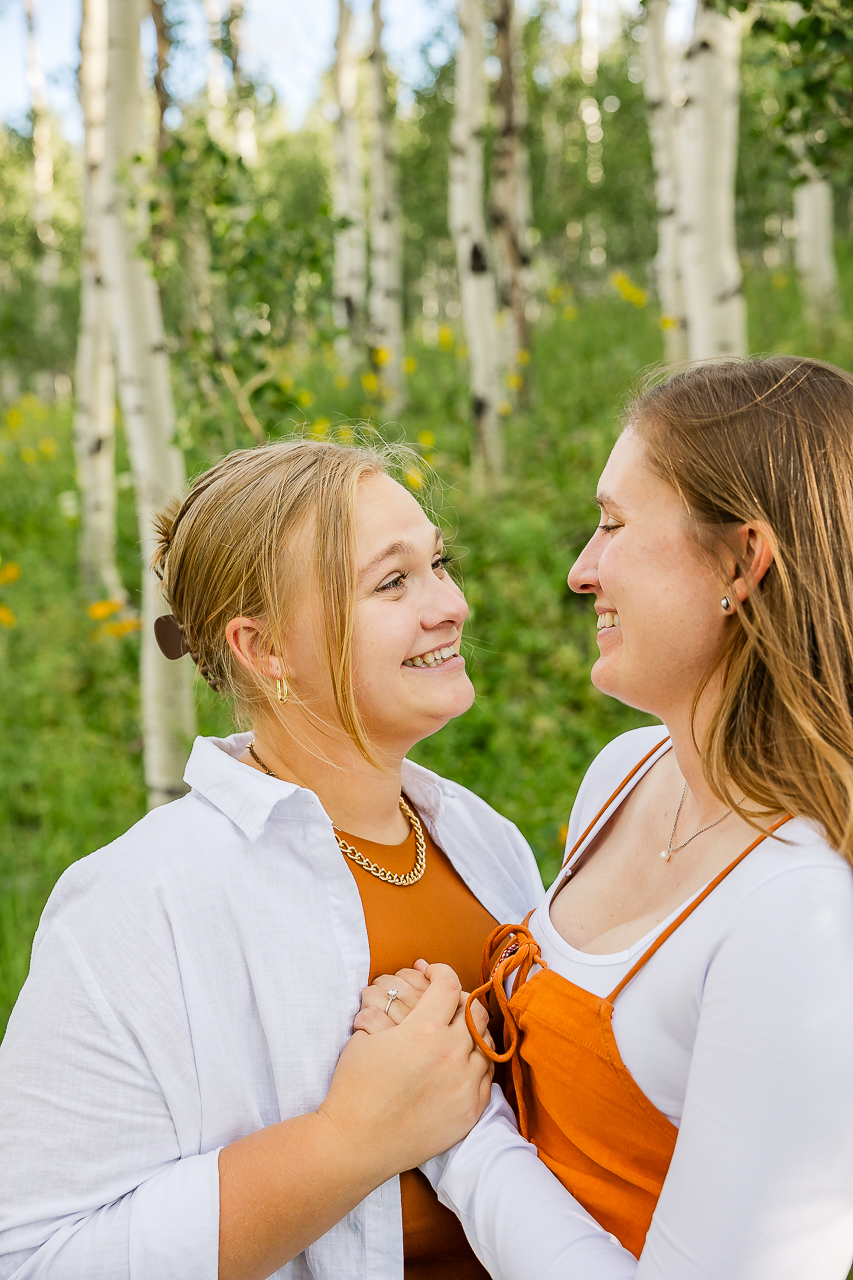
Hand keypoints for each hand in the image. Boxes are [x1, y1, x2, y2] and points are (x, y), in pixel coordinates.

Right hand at [320, 963, 494, 1180]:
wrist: (357, 1143)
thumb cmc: (355, 1088)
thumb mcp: (365, 1035)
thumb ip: (390, 1011)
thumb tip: (398, 993)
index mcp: (424, 1030)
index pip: (449, 985)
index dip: (440, 972)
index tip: (432, 972)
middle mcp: (452, 1053)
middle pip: (475, 1010)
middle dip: (460, 999)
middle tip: (446, 1002)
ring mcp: (465, 1083)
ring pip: (486, 1041)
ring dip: (472, 1031)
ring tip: (455, 1032)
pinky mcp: (470, 1109)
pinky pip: (487, 1074)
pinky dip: (477, 1061)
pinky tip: (461, 1062)